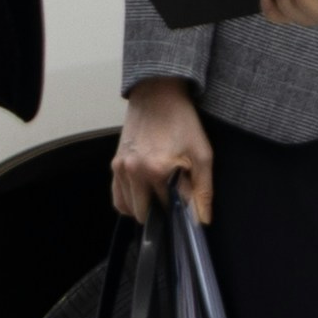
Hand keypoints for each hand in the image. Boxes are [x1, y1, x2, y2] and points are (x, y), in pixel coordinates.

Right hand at [114, 77, 213, 221]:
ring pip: (129, 209)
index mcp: (158, 171)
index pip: (170, 210)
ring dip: (145, 208)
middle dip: (162, 213)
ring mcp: (121, 169)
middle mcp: (135, 173)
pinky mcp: (114, 165)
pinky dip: (129, 203)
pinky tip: (144, 196)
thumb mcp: (202, 154)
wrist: (157, 96)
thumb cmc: (183, 123)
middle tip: (175, 201)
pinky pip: (117, 198)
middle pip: (146, 214)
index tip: (188, 210)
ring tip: (161, 196)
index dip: (181, 213)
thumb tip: (202, 221)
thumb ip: (203, 190)